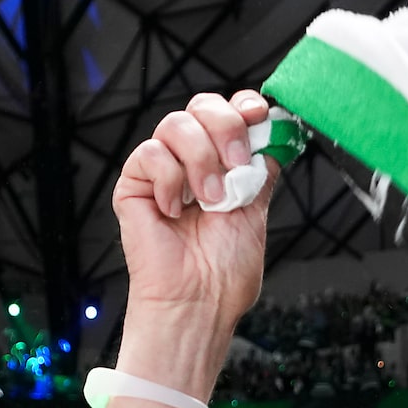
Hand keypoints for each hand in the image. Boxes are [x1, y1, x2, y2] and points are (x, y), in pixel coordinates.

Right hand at [110, 89, 276, 368]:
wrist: (199, 302)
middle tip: (237, 167)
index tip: (257, 116)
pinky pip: (150, 154)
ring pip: (176, 124)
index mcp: (222, 164)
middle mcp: (192, 162)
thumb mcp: (257, 209)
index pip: (228, 112)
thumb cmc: (224, 271)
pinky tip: (174, 212)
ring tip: (208, 201)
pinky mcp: (134, 184)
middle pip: (202, 106)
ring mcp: (162, 171)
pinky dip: (169, 181)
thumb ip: (262, 167)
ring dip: (201, 161)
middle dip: (226, 129)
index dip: (243, 106)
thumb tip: (273, 129)